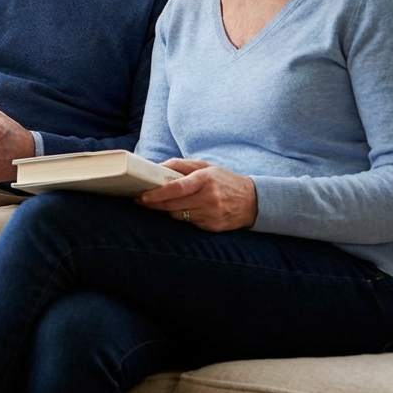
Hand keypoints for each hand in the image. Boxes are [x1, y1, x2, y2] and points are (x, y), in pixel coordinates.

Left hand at [137, 159, 257, 231]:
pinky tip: (187, 209)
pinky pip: (189, 223)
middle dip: (154, 203)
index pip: (177, 188)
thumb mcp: (206, 166)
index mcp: (206, 179)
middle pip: (173, 204)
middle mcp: (209, 198)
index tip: (142, 196)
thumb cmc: (225, 180)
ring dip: (168, 209)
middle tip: (140, 200)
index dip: (157, 194)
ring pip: (178, 215)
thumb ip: (181, 165)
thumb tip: (156, 167)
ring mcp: (211, 214)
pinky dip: (184, 216)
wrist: (253, 201)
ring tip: (166, 202)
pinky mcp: (212, 227)